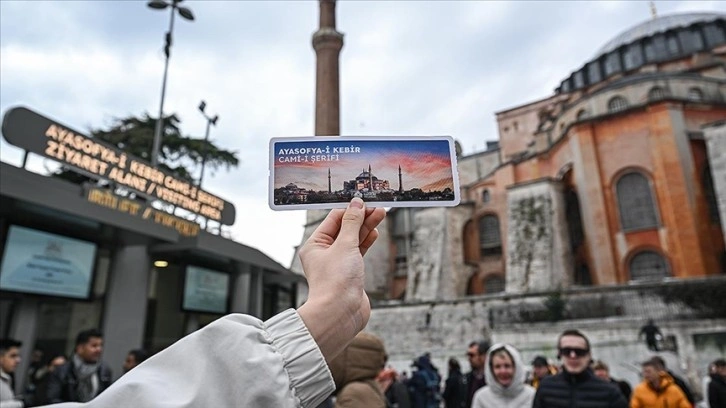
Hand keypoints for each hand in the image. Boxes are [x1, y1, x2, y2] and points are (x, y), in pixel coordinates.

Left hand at [297, 198, 385, 362]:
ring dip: (366, 228)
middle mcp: (324, 253)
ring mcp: (337, 264)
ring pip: (353, 240)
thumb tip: (356, 205)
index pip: (333, 219)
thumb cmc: (336, 282)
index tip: (365, 201)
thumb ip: (353, 223)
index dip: (350, 209)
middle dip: (361, 217)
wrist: (341, 313)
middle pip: (344, 228)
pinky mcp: (349, 273)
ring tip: (381, 215)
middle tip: (378, 207)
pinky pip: (358, 252)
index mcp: (315, 245)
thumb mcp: (345, 245)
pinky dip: (366, 242)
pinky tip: (374, 233)